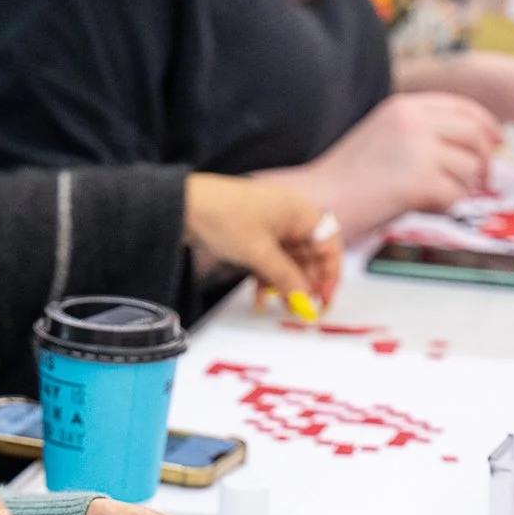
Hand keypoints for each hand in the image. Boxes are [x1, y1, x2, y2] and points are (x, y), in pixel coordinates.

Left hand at [183, 173, 342, 307]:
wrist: (183, 205)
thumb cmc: (224, 216)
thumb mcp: (259, 253)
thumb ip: (286, 278)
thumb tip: (305, 299)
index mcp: (300, 211)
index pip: (329, 244)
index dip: (330, 273)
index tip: (323, 299)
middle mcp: (290, 217)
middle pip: (309, 256)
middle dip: (305, 284)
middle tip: (302, 309)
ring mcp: (271, 226)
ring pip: (288, 261)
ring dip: (285, 285)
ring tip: (280, 307)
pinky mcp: (254, 236)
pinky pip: (270, 261)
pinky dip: (267, 279)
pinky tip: (261, 298)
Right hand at [273, 92, 503, 232]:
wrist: (317, 202)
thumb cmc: (346, 181)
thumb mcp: (384, 138)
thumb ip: (422, 135)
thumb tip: (471, 151)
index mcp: (403, 106)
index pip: (462, 108)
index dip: (486, 126)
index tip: (496, 142)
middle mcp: (413, 121)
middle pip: (475, 135)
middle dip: (483, 161)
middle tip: (481, 182)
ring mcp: (418, 149)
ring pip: (469, 168)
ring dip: (459, 189)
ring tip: (430, 199)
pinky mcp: (420, 180)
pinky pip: (455, 196)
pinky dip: (444, 207)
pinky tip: (420, 208)